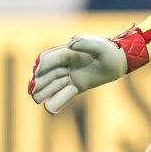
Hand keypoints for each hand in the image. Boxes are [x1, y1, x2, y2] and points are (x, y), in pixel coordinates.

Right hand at [28, 26, 150, 113]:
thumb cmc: (109, 50)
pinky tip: (49, 109)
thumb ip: (85, 43)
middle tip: (32, 91)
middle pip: (49, 73)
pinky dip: (58, 101)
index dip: (43, 66)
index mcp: (69, 52)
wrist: (119, 61)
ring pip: (55, 85)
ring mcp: (72, 76)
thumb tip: (70, 43)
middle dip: (40, 81)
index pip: (51, 59)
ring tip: (35, 99)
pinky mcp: (78, 86)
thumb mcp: (99, 45)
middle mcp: (67, 64)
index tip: (36, 73)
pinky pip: (66, 94)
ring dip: (44, 91)